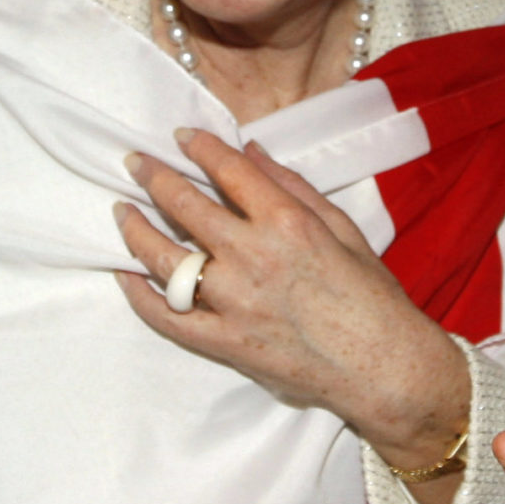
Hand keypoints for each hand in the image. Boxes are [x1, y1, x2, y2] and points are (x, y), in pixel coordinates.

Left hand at [116, 128, 468, 503]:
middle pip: (185, 205)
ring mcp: (234, 303)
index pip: (228, 171)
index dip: (199, 147)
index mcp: (286, 223)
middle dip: (154, 176)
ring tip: (121, 211)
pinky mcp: (224, 343)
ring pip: (165, 259)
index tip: (180, 136)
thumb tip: (251, 150)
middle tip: (134, 162)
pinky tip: (124, 274)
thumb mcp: (342, 228)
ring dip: (136, 230)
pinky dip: (139, 296)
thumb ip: (292, 186)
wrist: (383, 368)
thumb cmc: (372, 297)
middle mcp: (253, 257)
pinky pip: (167, 318)